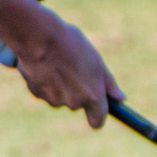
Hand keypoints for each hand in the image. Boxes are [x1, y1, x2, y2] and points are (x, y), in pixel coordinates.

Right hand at [0, 0, 121, 126]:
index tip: (97, 105)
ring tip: (58, 62)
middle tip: (75, 67)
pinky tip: (44, 63)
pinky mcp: (36, 93)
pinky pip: (44, 90)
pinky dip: (45, 81)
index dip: (97, 114)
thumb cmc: (71, 44)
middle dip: (77, 91)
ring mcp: (53, 99)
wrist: (38, 36)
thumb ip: (108, 84)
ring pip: (60, 97)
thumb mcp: (96, 60)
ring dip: (60, 85)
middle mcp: (73, 103)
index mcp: (92, 96)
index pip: (97, 121)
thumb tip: (120, 99)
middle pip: (77, 104)